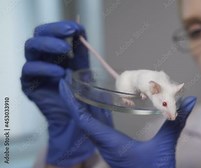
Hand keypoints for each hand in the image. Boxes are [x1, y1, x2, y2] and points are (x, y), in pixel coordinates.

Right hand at [21, 21, 112, 166]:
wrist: (76, 121)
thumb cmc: (82, 95)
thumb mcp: (84, 69)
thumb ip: (81, 52)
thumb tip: (81, 31)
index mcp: (56, 54)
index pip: (52, 32)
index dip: (62, 26)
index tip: (76, 27)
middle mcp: (44, 59)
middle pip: (39, 35)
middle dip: (53, 31)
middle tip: (68, 33)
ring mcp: (36, 70)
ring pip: (31, 48)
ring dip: (47, 45)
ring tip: (64, 50)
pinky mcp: (29, 84)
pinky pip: (29, 70)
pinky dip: (44, 68)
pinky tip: (59, 72)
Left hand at [59, 79, 196, 167]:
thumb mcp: (166, 146)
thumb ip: (176, 123)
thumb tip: (189, 100)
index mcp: (112, 145)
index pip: (85, 121)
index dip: (73, 103)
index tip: (63, 85)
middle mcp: (105, 147)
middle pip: (82, 122)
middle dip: (72, 102)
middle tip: (66, 83)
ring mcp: (108, 150)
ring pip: (88, 127)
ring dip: (80, 109)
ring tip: (76, 92)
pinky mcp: (113, 151)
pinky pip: (96, 132)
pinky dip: (91, 118)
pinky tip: (94, 110)